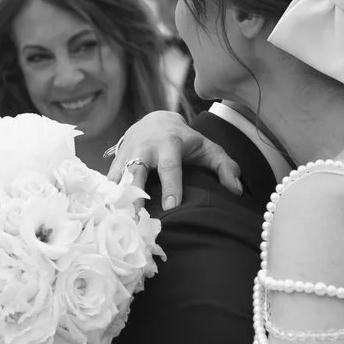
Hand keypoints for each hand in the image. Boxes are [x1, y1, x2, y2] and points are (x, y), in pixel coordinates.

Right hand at [108, 110, 241, 209]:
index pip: (170, 167)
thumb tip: (237, 190)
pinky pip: (108, 182)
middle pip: (136, 172)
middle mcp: (144, 149)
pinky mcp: (114, 162)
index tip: (171, 207)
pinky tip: (106, 217)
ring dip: (115, 199)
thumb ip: (225, 166)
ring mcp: (126, 155)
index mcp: (169, 144)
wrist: (154, 120)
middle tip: (134, 219)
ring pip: (117, 178)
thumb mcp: (207, 148)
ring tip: (116, 223)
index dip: (171, 187)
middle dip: (134, 195)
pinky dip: (107, 198)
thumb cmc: (185, 140)